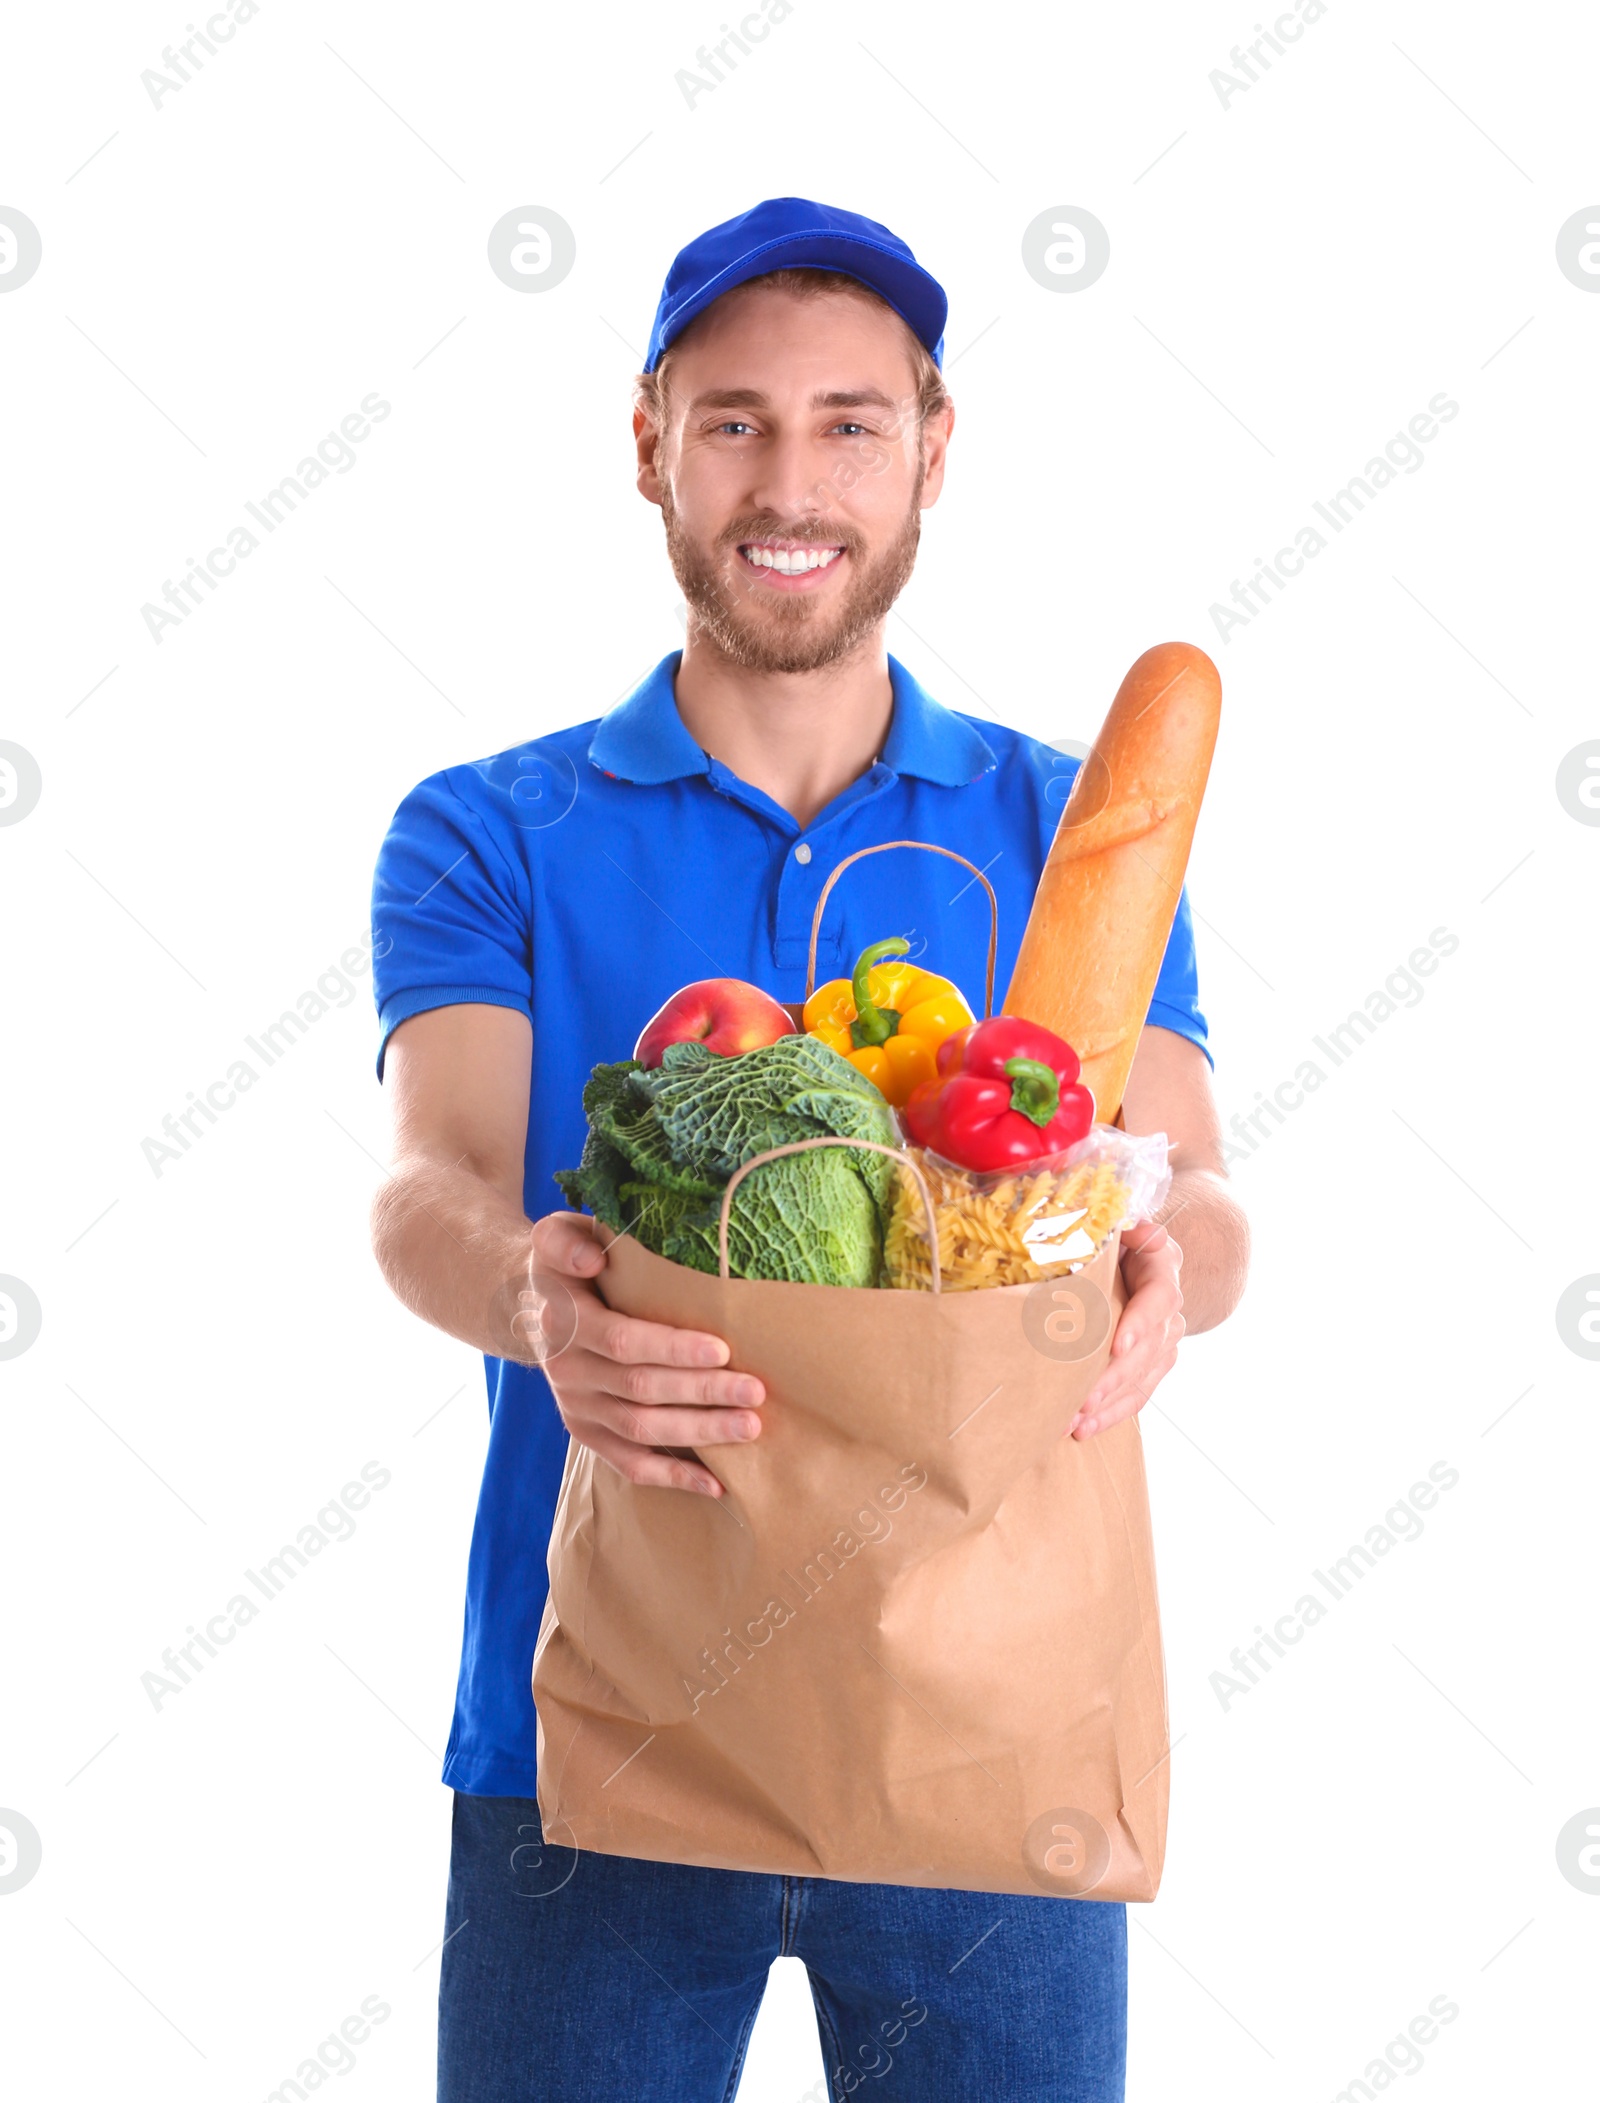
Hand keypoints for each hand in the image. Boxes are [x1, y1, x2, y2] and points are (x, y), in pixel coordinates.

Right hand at [516, 1212, 762, 1496]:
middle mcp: (568, 1372)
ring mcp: (577, 1408)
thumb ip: (566, 1242)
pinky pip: (629, 1465)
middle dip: (703, 1393)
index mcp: (566, 1324)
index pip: (625, 1342)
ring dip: (698, 1433)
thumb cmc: (564, 1263)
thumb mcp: (555, 1236)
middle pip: (642, 1391)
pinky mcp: (587, 1433)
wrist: (531, 1304)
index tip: (723, 1349)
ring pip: (641, 1430)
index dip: (673, 1349)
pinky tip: (717, 1484)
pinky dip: (673, 1477)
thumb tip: (592, 1260)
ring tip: (749, 1428)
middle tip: (755, 1391)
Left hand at [1069, 1219, 1184, 1439]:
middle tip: (1084, 1399)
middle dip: (1116, 1376)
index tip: (1117, 1345)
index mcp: (1162, 1265)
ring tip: (1077, 1423)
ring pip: (1145, 1377)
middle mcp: (1168, 1306)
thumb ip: (1122, 1222)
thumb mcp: (1114, 1218)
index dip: (1141, 1322)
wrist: (1126, 1247)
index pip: (1160, 1298)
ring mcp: (1163, 1338)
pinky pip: (1137, 1393)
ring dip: (1111, 1403)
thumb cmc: (1109, 1231)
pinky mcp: (1150, 1363)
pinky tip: (1083, 1429)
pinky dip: (1111, 1413)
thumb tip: (1138, 1229)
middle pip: (1150, 1347)